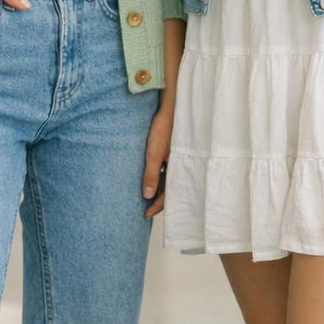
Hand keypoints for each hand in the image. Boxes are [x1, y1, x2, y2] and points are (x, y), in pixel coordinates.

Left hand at [142, 100, 172, 218]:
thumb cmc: (162, 130)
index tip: (145, 214)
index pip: (168, 195)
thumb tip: (146, 195)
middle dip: (159, 201)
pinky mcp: (173, 152)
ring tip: (148, 196)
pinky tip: (154, 177)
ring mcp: (176, 160)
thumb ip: (151, 174)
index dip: (156, 206)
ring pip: (169, 180)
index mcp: (177, 170)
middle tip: (147, 209)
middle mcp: (179, 167)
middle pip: (170, 190)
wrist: (170, 109)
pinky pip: (168, 170)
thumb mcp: (154, 154)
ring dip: (159, 189)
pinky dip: (161, 178)